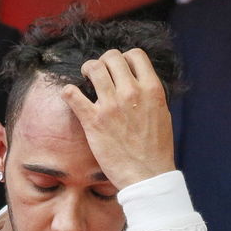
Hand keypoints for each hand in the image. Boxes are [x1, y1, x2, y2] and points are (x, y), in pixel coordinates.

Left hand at [61, 48, 175, 189]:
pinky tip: (70, 96)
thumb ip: (149, 96)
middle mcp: (131, 93)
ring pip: (93, 68)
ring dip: (87, 70)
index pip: (136, 55)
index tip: (119, 70)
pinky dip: (68, 92)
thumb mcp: (162, 114)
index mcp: (151, 89)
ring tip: (85, 80)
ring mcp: (111, 106)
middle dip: (104, 62)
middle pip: (112, 57)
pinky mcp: (93, 121)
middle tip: (99, 74)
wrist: (147, 176)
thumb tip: (138, 84)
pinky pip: (72, 94)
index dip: (125, 58)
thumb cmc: (156, 149)